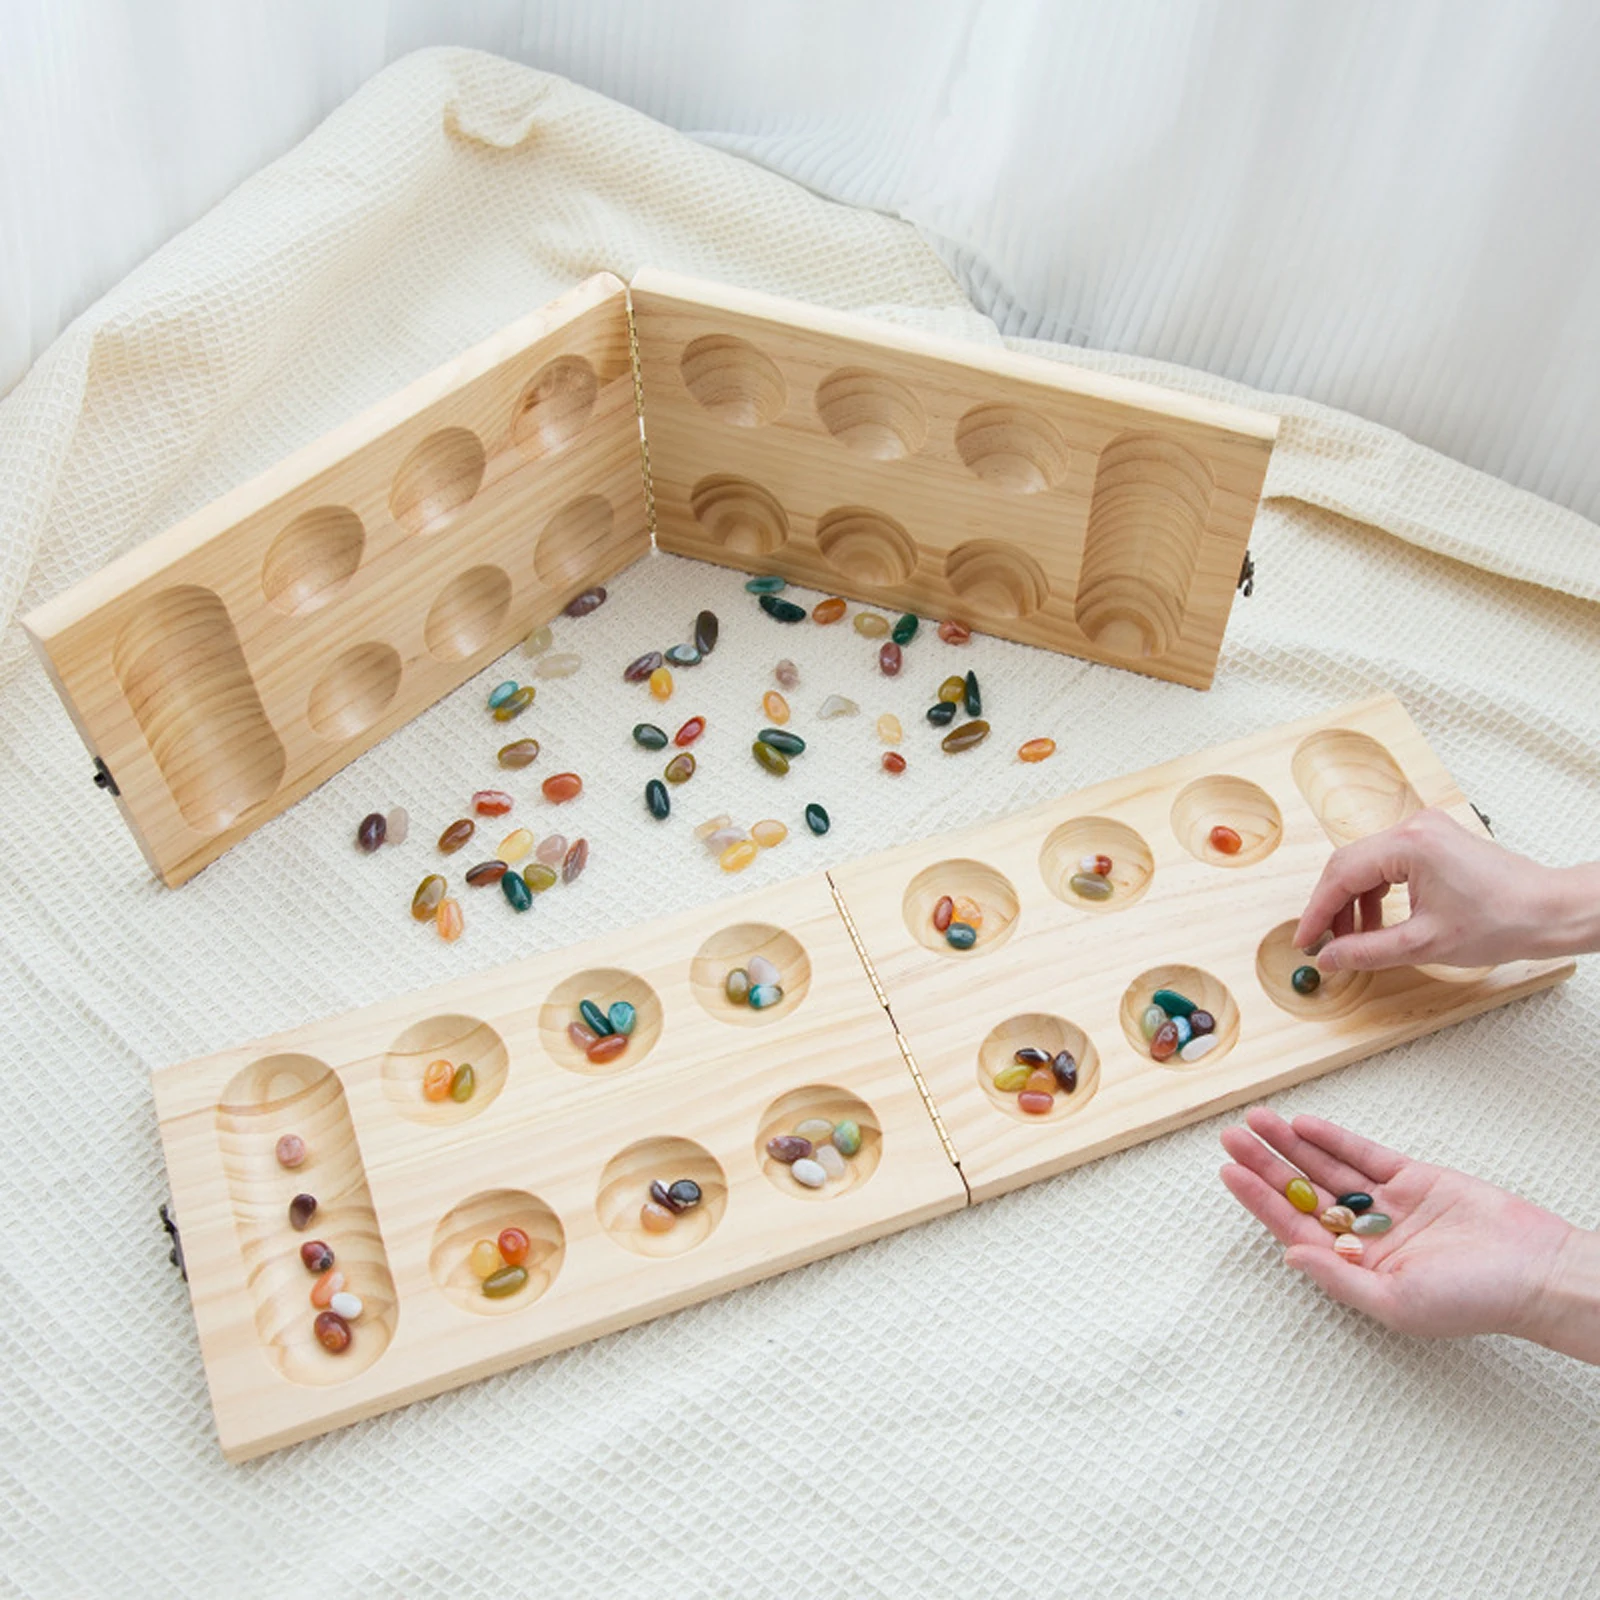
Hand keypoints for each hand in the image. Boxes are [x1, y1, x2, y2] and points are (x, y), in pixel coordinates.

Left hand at [1220, 1107, 1583, 1346]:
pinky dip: (1334, 1139)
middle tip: (1230, 1136)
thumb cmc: (1473, 1301)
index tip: (1229, 1172)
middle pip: (1303, 1192)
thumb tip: (1289, 1254)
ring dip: (1292, 1145)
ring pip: (1327, 1169)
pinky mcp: (1414, 1179)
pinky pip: (1364, 1156)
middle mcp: (1366, 1235)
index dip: (1260, 1199)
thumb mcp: (1396, 1302)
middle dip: (1266, 1164)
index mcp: (1357, 1267)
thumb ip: (1339, 1277)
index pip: (1295, 1226)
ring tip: (1257, 1121)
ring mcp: (1388, 1204)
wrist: (1536, 1271)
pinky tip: (1304, 1125)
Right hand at [1294, 808, 1585, 970]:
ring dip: (1355, 902)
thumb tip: (1330, 958)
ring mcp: (1426, 831)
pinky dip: (1377, 892)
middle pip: (1350, 864)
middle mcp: (1415, 828)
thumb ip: (1367, 951)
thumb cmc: (1503, 920)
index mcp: (1410, 845)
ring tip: (1355, 938)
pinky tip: (1379, 921)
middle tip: (1325, 941)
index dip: (1318, 911)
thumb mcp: (1424, 944)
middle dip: (1334, 906)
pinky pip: (1389, 863)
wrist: (1550, 912)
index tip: (1306, 938)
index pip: (1342, 874)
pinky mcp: (1435, 841)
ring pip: (1367, 864)